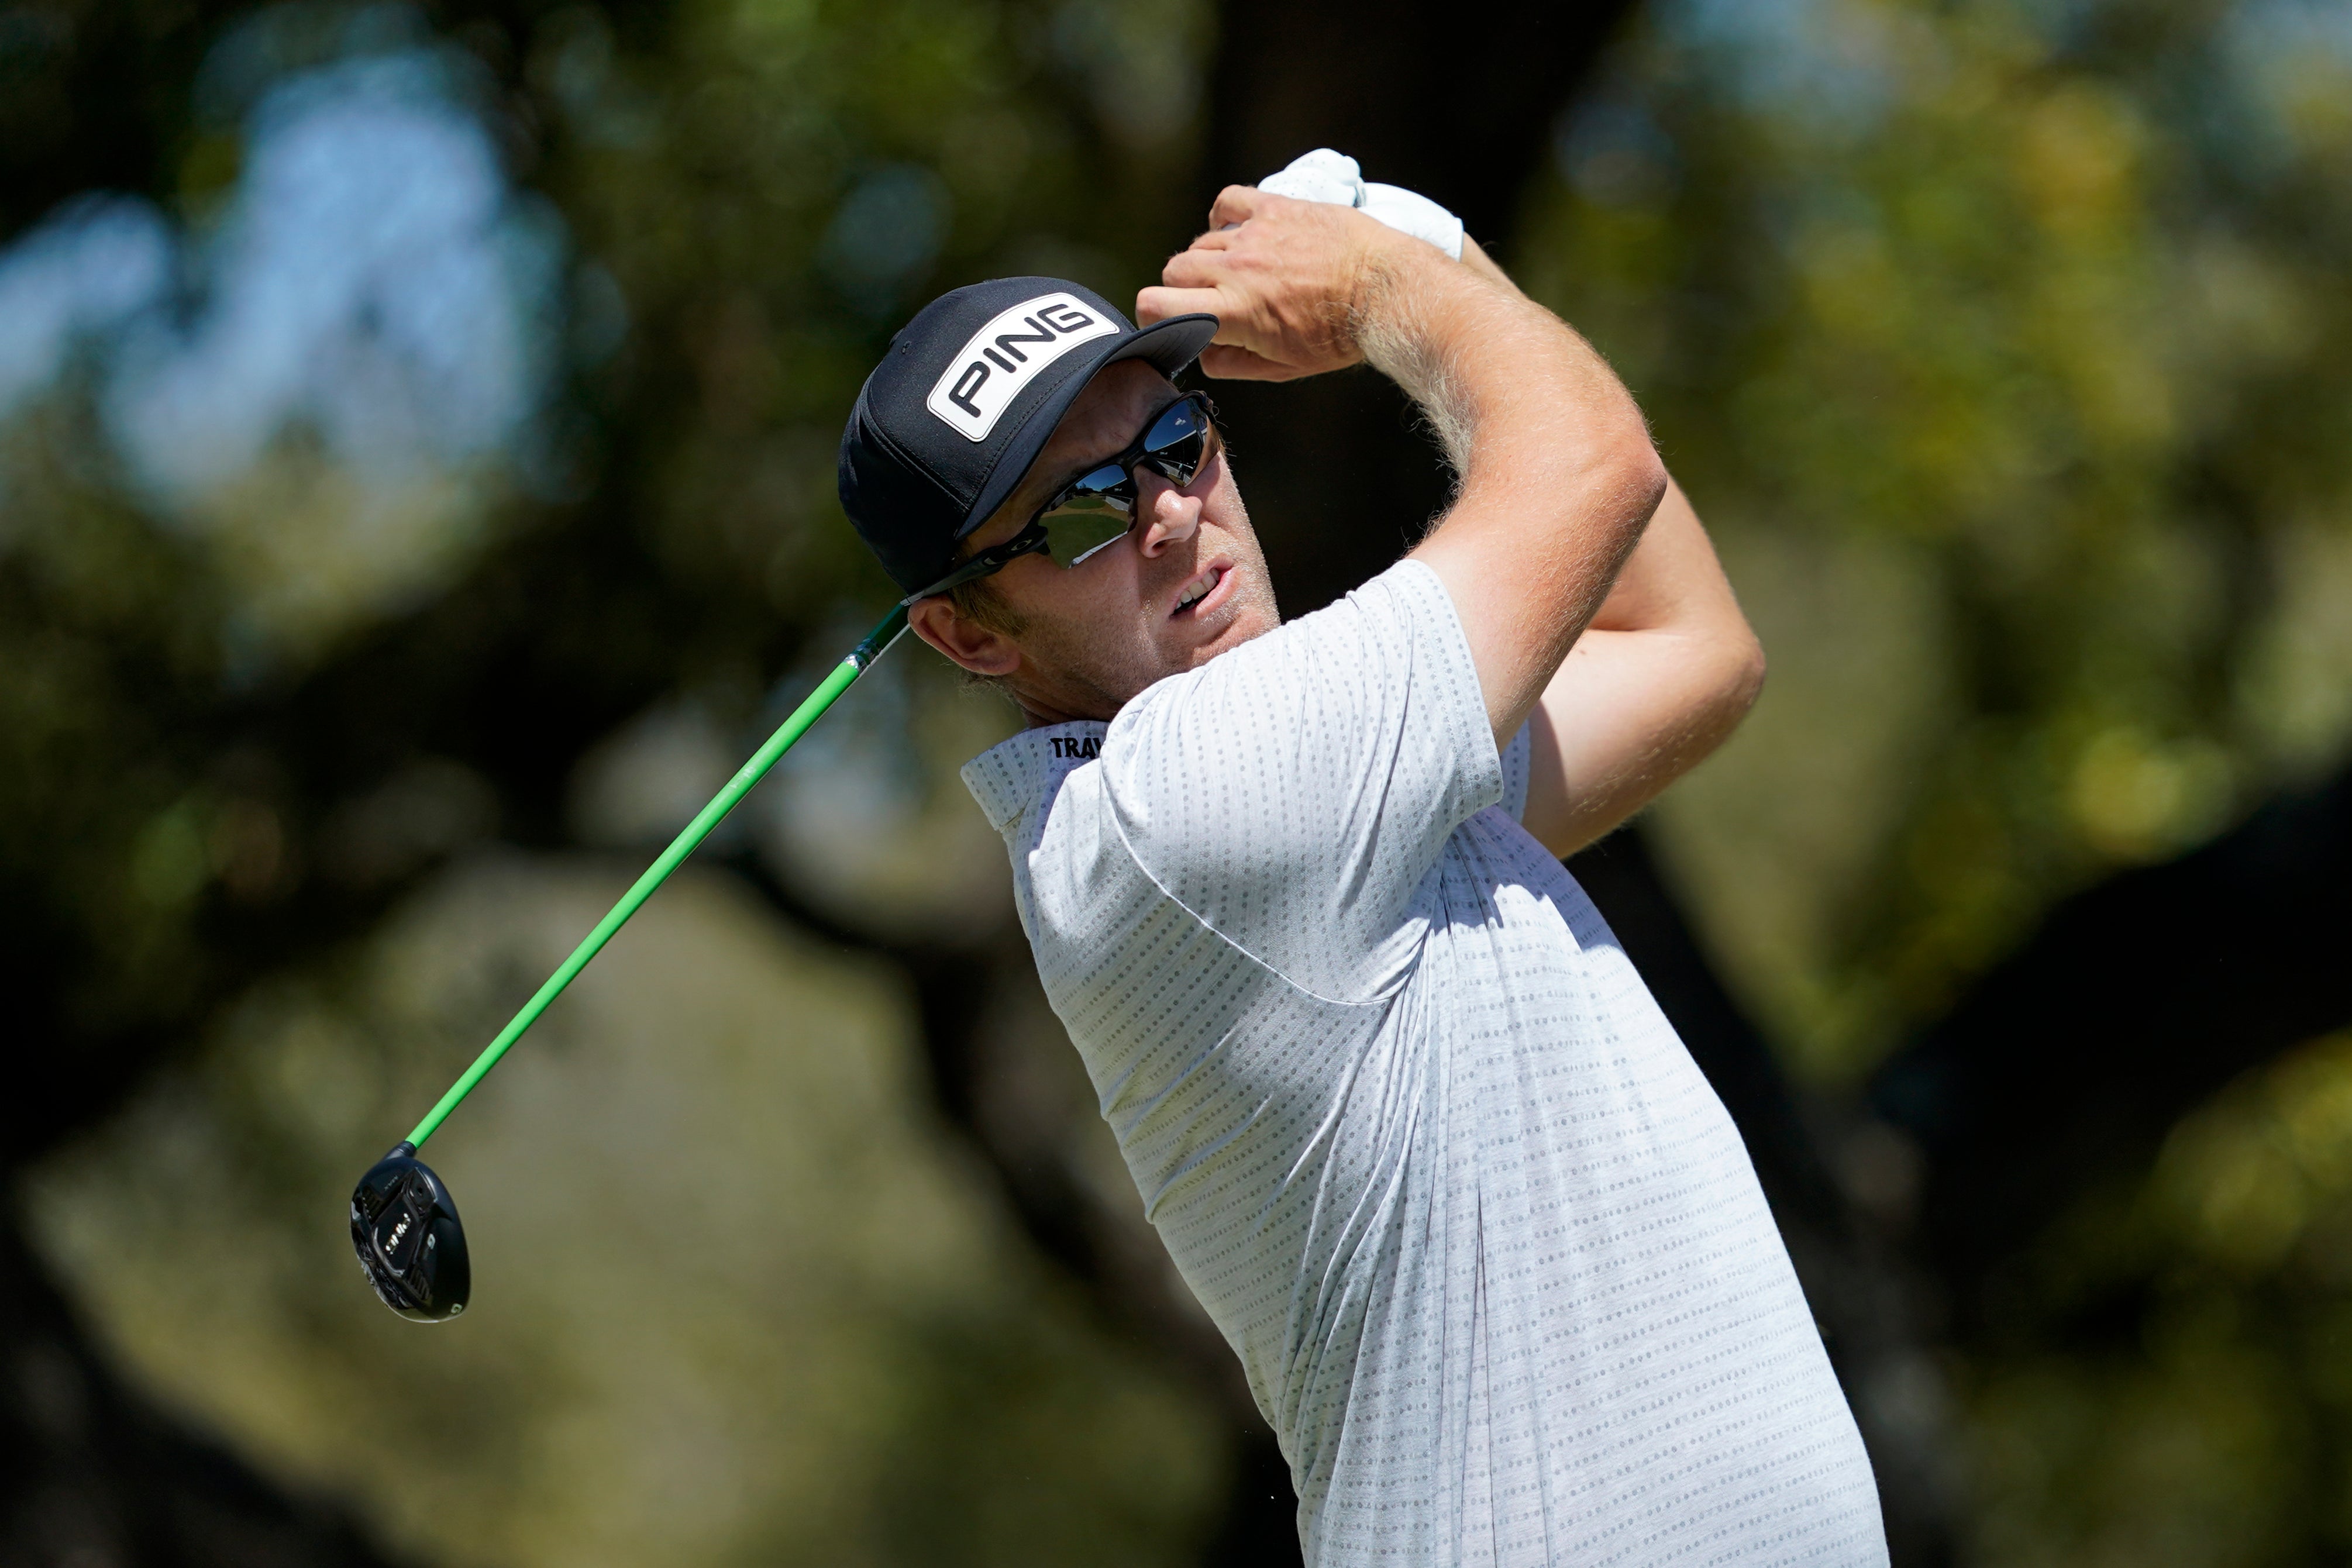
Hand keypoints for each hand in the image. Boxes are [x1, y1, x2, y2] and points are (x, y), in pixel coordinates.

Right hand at [1136, 186, 1431, 381]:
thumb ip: (1233, 363)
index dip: (1152, 315)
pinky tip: (1238, 233)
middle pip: (1174, 269)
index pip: (1155, 304)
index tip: (1170, 322)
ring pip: (1200, 243)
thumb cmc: (1339, 336)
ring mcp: (1254, 235)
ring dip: (1210, 261)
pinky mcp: (1275, 208)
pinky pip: (1227, 203)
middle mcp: (1236, 269)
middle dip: (1184, 290)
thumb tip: (1204, 353)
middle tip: (1213, 302)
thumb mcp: (1284, 367)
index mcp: (1233, 312)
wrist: (1386, 293)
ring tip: (1242, 275)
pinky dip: (1224, 218)